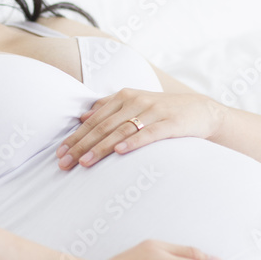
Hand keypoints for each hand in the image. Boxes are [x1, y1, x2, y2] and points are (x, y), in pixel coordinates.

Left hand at [55, 88, 225, 169]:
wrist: (200, 110)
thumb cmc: (162, 111)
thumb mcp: (135, 104)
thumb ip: (109, 107)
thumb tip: (83, 117)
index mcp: (123, 97)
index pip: (93, 120)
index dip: (75, 137)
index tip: (59, 153)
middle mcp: (135, 101)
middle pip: (102, 127)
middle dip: (81, 146)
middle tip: (64, 163)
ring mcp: (153, 112)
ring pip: (121, 131)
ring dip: (101, 148)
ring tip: (85, 162)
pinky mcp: (170, 123)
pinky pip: (149, 133)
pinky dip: (134, 142)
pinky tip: (120, 152)